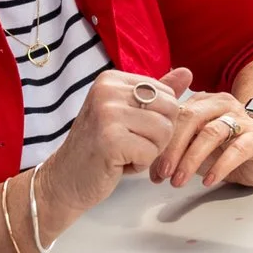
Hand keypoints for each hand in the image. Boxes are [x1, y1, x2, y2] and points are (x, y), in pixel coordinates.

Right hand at [35, 67, 189, 222]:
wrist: (65, 179)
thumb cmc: (100, 148)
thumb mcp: (127, 115)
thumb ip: (156, 94)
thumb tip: (187, 72)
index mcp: (111, 79)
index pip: (167, 94)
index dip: (158, 120)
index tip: (129, 129)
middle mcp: (107, 90)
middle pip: (171, 110)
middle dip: (158, 136)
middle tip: (129, 144)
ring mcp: (107, 113)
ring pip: (164, 132)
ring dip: (150, 151)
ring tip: (123, 153)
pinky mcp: (110, 139)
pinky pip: (151, 153)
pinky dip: (140, 165)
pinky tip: (117, 164)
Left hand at [151, 91, 252, 189]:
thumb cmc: (228, 149)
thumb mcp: (196, 149)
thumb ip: (174, 153)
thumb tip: (152, 171)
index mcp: (202, 102)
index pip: (175, 115)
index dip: (160, 141)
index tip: (150, 168)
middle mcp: (221, 105)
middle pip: (191, 118)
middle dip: (173, 148)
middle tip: (163, 173)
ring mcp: (242, 119)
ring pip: (212, 132)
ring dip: (192, 159)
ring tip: (179, 181)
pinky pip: (237, 149)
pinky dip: (220, 166)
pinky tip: (209, 181)